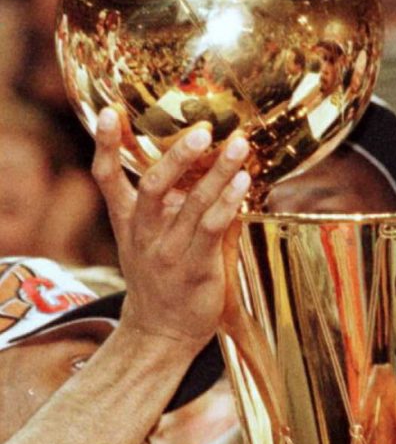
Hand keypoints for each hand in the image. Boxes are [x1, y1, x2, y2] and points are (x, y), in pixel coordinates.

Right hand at [92, 106, 249, 352]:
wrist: (160, 333)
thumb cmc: (164, 278)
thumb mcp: (152, 238)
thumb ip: (174, 203)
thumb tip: (209, 164)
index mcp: (127, 221)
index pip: (106, 177)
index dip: (104, 144)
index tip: (107, 111)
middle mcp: (143, 233)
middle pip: (151, 185)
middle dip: (176, 155)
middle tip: (202, 129)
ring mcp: (167, 251)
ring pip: (189, 204)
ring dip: (215, 172)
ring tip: (238, 146)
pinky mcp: (194, 267)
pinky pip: (210, 228)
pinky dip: (228, 202)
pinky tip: (244, 182)